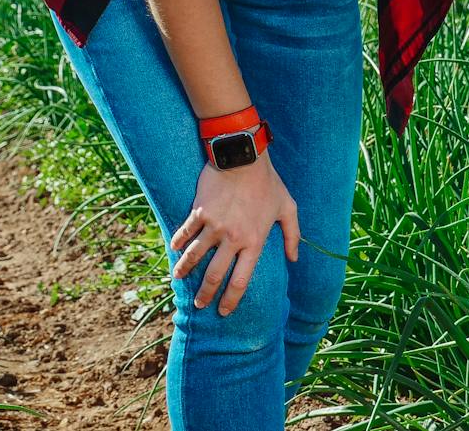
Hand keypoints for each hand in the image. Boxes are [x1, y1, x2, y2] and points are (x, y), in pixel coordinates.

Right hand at [168, 151, 297, 315]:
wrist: (244, 157)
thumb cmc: (268, 182)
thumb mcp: (288, 208)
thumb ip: (292, 235)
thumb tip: (294, 259)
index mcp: (254, 242)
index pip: (241, 280)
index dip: (231, 299)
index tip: (224, 311)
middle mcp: (233, 238)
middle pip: (214, 275)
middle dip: (205, 294)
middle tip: (199, 304)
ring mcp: (214, 226)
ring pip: (195, 256)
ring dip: (184, 270)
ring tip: (178, 278)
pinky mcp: (199, 212)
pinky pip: (186, 232)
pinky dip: (179, 242)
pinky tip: (174, 249)